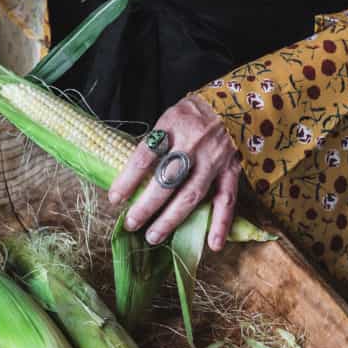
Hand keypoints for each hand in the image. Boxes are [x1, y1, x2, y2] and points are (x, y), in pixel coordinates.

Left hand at [108, 95, 240, 251]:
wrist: (233, 102)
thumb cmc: (193, 113)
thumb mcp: (169, 117)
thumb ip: (155, 143)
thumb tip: (132, 177)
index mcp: (173, 125)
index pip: (146, 155)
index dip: (128, 179)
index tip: (115, 198)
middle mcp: (193, 143)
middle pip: (167, 180)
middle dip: (147, 205)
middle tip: (131, 224)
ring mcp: (214, 159)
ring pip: (191, 194)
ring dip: (172, 219)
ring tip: (153, 236)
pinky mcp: (231, 170)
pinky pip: (226, 199)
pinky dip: (220, 223)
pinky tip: (212, 244)